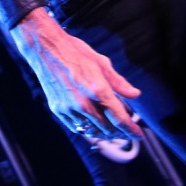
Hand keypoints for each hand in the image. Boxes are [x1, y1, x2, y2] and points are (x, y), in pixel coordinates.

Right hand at [11, 7, 142, 139]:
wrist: (47, 49)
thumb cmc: (75, 52)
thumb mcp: (101, 62)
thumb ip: (119, 82)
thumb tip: (135, 94)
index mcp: (98, 89)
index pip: (119, 118)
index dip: (131, 130)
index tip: (139, 135)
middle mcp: (84, 103)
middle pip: (107, 129)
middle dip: (120, 133)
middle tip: (127, 132)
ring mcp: (70, 109)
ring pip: (92, 131)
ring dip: (105, 134)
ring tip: (113, 132)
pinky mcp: (59, 110)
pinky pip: (76, 127)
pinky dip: (88, 130)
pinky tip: (94, 127)